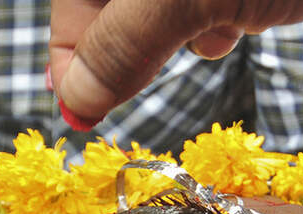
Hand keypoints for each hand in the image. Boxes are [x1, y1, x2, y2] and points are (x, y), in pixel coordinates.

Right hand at [50, 0, 302, 120]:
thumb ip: (123, 43)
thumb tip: (74, 100)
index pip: (68, 6)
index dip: (68, 58)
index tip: (80, 114)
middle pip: (104, 15)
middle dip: (126, 50)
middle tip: (136, 83)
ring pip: (149, 20)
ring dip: (171, 42)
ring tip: (213, 28)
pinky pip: (191, 14)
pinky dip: (206, 28)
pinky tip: (234, 22)